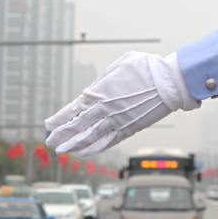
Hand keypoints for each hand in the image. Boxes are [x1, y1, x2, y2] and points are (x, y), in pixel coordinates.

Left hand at [44, 52, 200, 155]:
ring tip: (60, 151)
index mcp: (100, 91)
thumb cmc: (145, 67)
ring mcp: (117, 121)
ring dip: (73, 145)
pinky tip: (84, 153)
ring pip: (89, 137)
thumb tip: (90, 91)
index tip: (48, 124)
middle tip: (49, 142)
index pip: (73, 109)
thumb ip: (102, 80)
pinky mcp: (129, 129)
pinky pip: (108, 141)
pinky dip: (94, 148)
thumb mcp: (118, 65)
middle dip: (61, 135)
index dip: (59, 118)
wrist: (169, 81)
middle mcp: (105, 109)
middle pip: (77, 126)